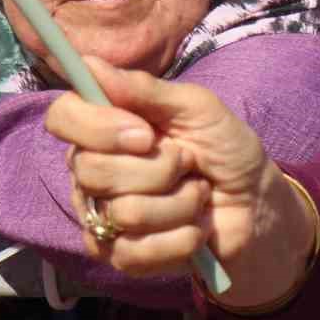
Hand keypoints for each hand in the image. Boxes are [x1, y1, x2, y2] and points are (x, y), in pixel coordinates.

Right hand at [45, 57, 311, 306]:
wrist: (257, 202)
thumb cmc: (225, 148)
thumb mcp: (199, 109)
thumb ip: (147, 90)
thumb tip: (90, 63)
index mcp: (105, 129)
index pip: (63, 117)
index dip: (99, 127)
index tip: (145, 134)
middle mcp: (93, 172)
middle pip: (91, 171)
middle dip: (159, 169)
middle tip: (187, 164)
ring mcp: (102, 216)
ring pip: (123, 213)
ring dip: (181, 203)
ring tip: (197, 194)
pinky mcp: (121, 256)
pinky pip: (135, 252)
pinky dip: (182, 237)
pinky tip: (195, 228)